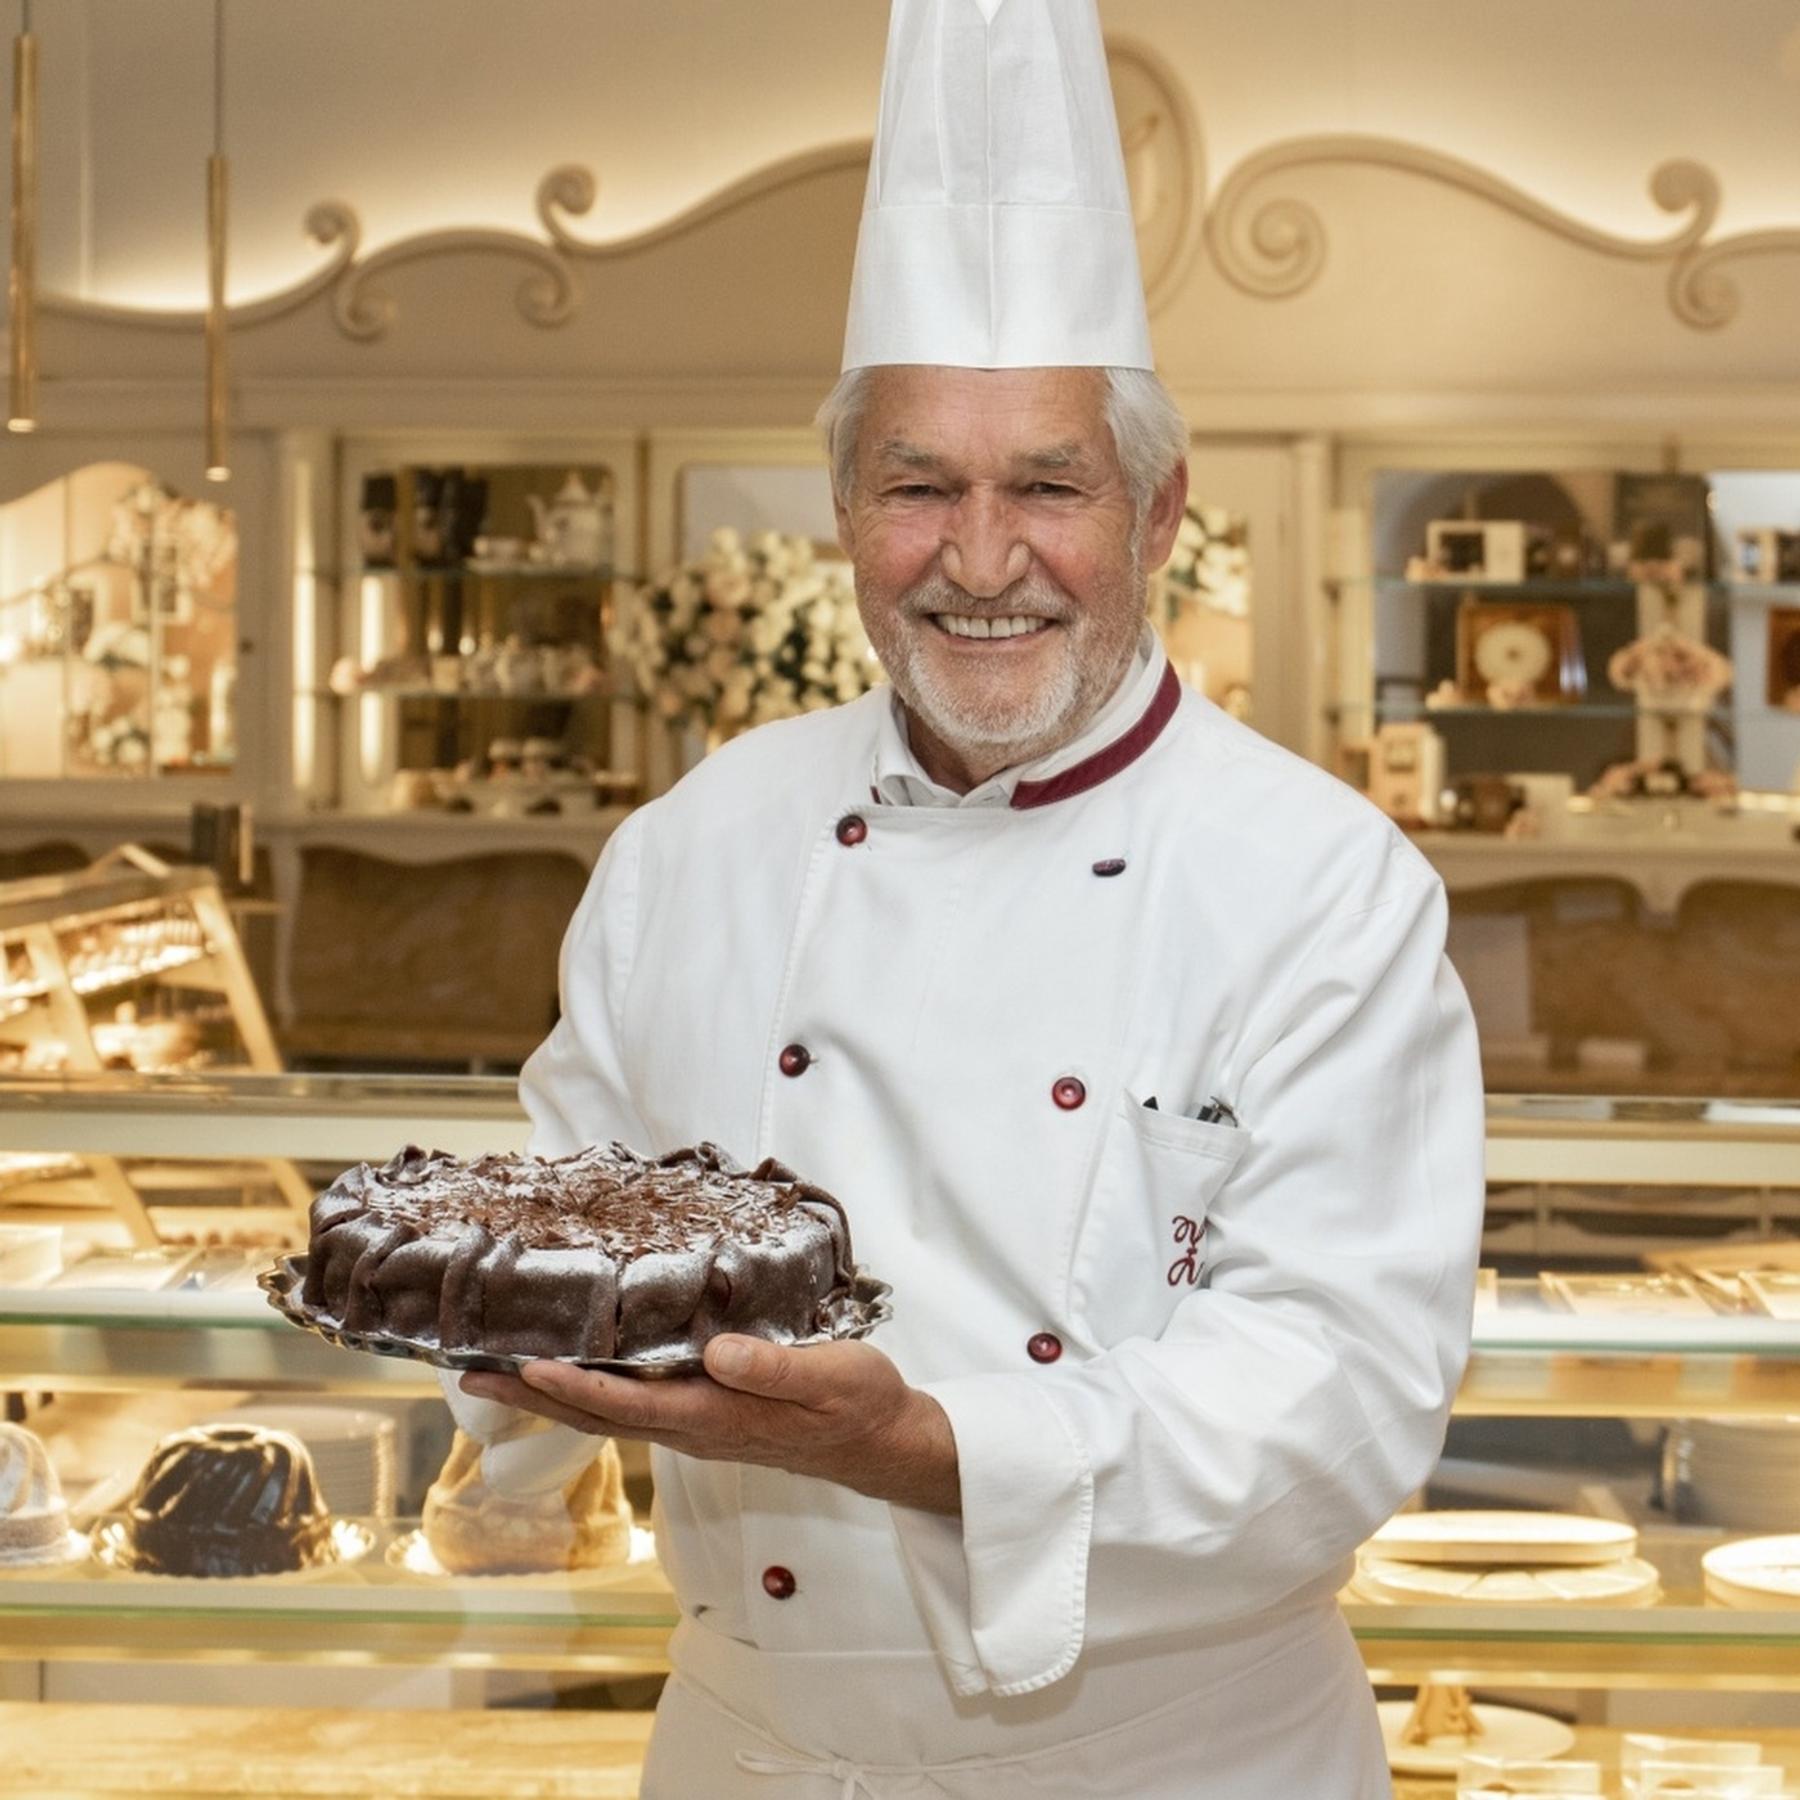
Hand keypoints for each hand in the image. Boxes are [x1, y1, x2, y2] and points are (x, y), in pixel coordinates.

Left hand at [461, 1337, 960, 1515]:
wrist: (880, 1441)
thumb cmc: (858, 1403)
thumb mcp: (831, 1376)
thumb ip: (775, 1368)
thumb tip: (716, 1354)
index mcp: (718, 1417)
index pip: (631, 1405)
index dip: (576, 1388)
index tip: (526, 1368)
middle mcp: (695, 1429)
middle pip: (600, 1416)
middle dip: (534, 1395)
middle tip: (471, 1372)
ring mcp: (697, 1427)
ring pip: (610, 1414)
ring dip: (552, 1395)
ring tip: (501, 1372)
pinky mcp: (706, 1416)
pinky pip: (632, 1406)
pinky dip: (590, 1390)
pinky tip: (576, 1371)